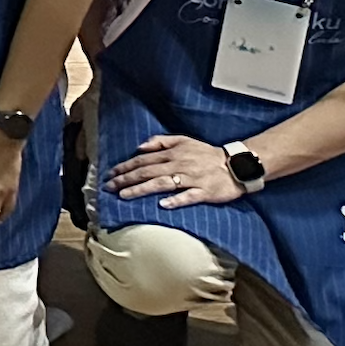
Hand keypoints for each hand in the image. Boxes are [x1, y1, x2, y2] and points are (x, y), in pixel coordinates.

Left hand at [110, 131, 249, 208]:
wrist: (236, 165)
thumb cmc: (206, 154)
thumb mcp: (183, 140)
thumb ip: (160, 141)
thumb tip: (139, 147)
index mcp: (172, 154)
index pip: (142, 160)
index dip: (124, 167)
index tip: (109, 174)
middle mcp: (178, 165)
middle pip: (147, 172)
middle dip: (125, 179)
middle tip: (108, 187)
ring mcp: (191, 179)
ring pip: (162, 184)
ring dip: (142, 189)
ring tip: (124, 195)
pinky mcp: (204, 192)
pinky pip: (188, 196)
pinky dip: (175, 200)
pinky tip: (162, 205)